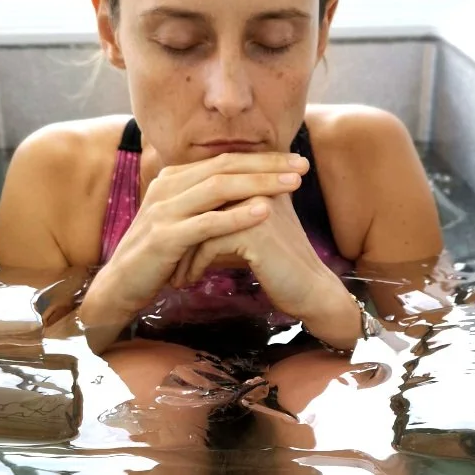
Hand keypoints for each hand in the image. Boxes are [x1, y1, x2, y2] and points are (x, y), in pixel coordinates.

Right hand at [79, 149, 309, 324]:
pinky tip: (264, 210)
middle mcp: (166, 187)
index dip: (262, 159)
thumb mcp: (183, 224)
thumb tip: (245, 195)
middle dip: (267, 165)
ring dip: (259, 183)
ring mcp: (163, 210)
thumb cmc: (158, 258)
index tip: (295, 161)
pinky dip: (237, 215)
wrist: (120, 287)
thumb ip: (206, 206)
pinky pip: (206, 222)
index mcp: (173, 180)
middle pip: (225, 167)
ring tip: (293, 183)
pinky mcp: (164, 237)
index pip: (224, 161)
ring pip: (218, 188)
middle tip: (303, 165)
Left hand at [168, 189, 344, 323]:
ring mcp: (256, 206)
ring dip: (182, 253)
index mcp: (259, 183)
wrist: (310, 292)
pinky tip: (188, 281)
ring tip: (174, 274)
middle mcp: (258, 187)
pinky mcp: (253, 231)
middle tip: (165, 256)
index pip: (209, 192)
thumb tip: (193, 212)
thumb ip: (230, 214)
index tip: (173, 241)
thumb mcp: (253, 231)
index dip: (188, 217)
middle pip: (201, 205)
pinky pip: (207, 244)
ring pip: (200, 224)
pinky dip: (194, 265)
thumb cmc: (280, 265)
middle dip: (179, 234)